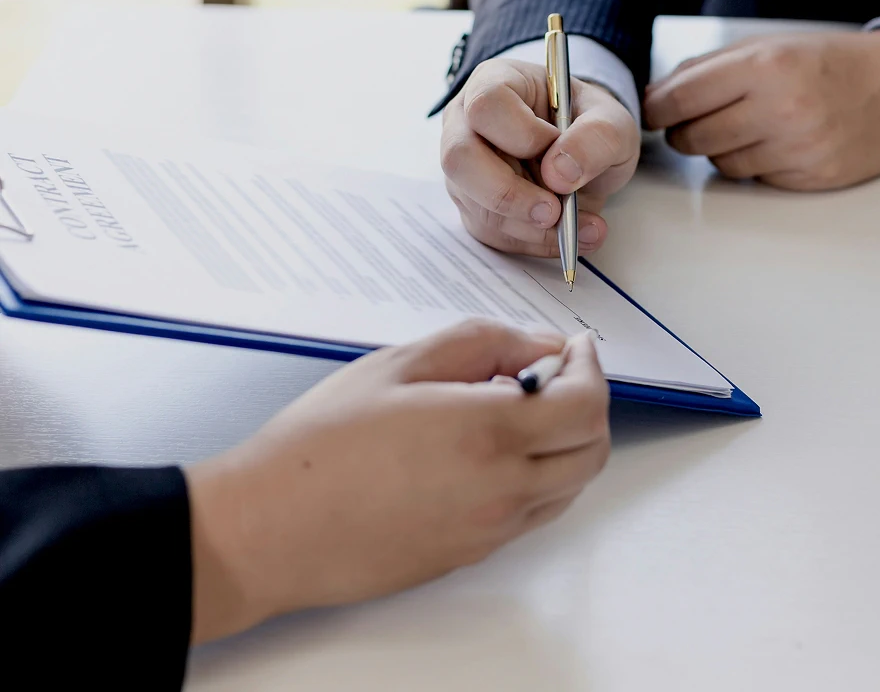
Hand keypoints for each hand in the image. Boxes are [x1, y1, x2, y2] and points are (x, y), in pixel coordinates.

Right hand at [184, 321, 608, 643]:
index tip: (576, 347)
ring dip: (565, 443)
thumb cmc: (322, 444)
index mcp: (490, 434)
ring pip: (566, 486)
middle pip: (590, 451)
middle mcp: (502, 490)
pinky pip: (529, 513)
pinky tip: (488, 448)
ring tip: (518, 407)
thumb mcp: (403, 363)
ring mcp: (488, 531)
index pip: (586, 405)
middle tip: (558, 372)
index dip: (591, 367)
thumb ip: (484, 343)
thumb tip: (539, 344)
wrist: (270, 527)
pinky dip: (535, 475)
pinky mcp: (469, 554)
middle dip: (588, 404)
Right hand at [441, 58, 639, 255]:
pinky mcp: (475, 206)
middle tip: (554, 212)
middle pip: (460, 160)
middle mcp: (466, 124)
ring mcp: (466, 170)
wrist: (585, 153)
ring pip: (476, 205)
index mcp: (494, 83)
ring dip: (531, 226)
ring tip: (583, 226)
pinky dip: (534, 241)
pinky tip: (570, 234)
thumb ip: (597, 137)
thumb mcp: (612, 121)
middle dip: (510, 195)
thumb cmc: (588, 125)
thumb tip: (559, 173)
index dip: (521, 134)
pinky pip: (492, 233)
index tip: (555, 146)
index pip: (486, 106)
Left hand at [643, 30, 879, 189]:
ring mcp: (799, 147)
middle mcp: (782, 108)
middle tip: (692, 121)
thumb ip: (707, 69)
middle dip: (682, 132)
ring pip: (719, 163)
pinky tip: (772, 143)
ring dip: (718, 149)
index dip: (656, 109)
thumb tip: (654, 97)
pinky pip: (754, 179)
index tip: (652, 112)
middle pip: (692, 137)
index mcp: (765, 66)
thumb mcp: (766, 46)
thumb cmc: (823, 63)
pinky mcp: (811, 178)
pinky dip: (752, 164)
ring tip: (742, 128)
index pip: (681, 98)